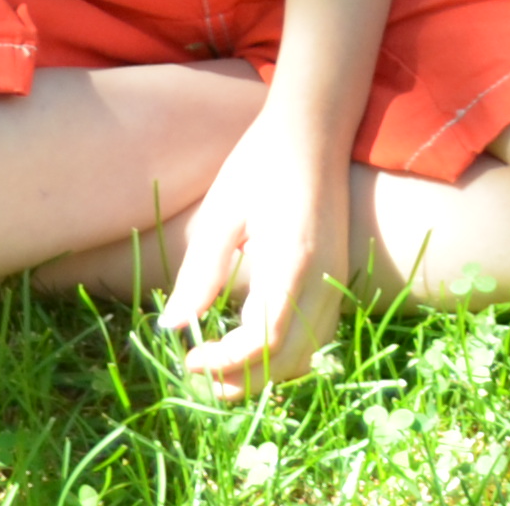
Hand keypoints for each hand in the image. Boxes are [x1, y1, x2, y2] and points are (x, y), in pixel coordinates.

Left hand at [159, 92, 351, 394]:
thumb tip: (171, 326)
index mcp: (291, 261)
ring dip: (267, 373)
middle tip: (198, 375)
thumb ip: (202, 273)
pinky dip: (287, 354)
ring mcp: (336, 279)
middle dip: (243, 381)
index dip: (224, 362)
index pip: (262, 340)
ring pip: (308, 354)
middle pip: (288, 360)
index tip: (188, 358)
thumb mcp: (223, 213)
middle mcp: (323, 279)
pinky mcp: (338, 276)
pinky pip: (317, 334)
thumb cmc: (261, 162)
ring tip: (222, 368)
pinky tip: (254, 344)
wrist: (314, 129)